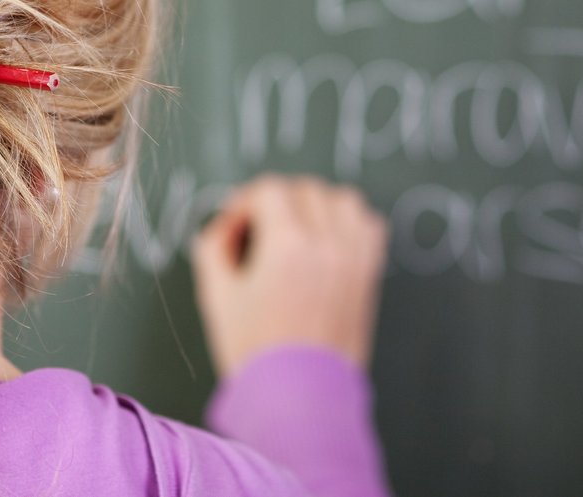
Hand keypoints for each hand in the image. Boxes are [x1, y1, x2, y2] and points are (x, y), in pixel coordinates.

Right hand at [192, 174, 388, 377]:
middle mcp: (327, 244)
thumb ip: (213, 245)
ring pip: (342, 199)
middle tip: (259, 230)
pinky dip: (349, 222)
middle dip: (276, 201)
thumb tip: (226, 224)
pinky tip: (327, 242)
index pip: (268, 189)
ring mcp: (354, 258)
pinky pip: (369, 225)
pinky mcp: (368, 274)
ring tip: (296, 230)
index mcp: (288, 244)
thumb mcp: (216, 294)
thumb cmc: (255, 350)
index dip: (244, 202)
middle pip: (304, 188)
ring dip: (316, 204)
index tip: (236, 225)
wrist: (298, 395)